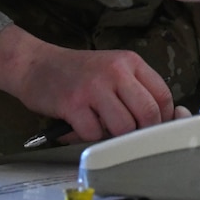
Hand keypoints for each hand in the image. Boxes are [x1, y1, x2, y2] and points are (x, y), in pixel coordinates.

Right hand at [0, 26, 179, 142]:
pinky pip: (95, 133)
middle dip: (142, 132)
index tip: (155, 129)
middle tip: (130, 137)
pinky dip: (90, 137)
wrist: (35, 64)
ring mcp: (94, 87)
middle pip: (148, 113)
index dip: (164, 118)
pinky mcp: (73, 104)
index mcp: (130, 62)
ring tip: (103, 129)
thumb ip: (136, 89)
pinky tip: (82, 127)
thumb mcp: (112, 69)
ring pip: (124, 127)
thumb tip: (163, 121)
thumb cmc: (78, 72)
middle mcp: (115, 71)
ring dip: (115, 137)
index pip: (163, 95)